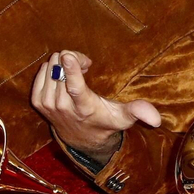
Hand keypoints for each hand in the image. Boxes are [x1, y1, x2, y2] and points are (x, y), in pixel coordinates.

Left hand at [30, 50, 161, 162]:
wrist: (80, 138)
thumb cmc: (105, 122)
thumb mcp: (123, 118)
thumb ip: (138, 112)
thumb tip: (156, 119)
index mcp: (84, 108)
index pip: (75, 88)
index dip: (71, 70)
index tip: (69, 55)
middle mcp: (63, 107)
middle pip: (62, 70)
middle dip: (75, 60)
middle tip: (86, 66)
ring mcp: (48, 105)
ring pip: (51, 67)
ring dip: (64, 64)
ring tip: (75, 72)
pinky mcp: (37, 101)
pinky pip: (42, 72)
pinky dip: (52, 68)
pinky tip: (63, 75)